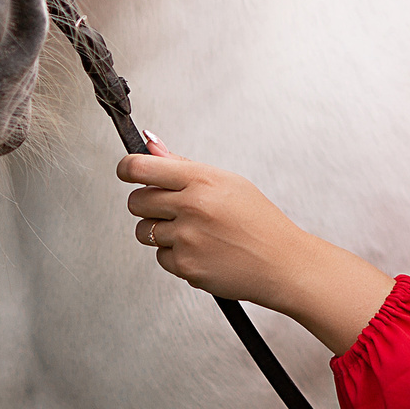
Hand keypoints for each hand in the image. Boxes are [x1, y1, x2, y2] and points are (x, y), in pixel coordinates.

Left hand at [115, 140, 394, 350]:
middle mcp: (191, 206)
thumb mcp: (227, 183)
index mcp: (201, 179)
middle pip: (135, 201)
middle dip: (146, 205)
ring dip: (159, 232)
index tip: (127, 172)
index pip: (141, 168)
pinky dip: (176, 256)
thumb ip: (182, 164)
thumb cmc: (259, 221)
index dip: (127, 169)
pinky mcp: (185, 265)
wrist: (283, 263)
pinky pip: (160, 258)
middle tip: (171, 209)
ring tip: (192, 232)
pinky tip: (202, 252)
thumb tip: (150, 143)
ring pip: (144, 231)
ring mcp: (186, 237)